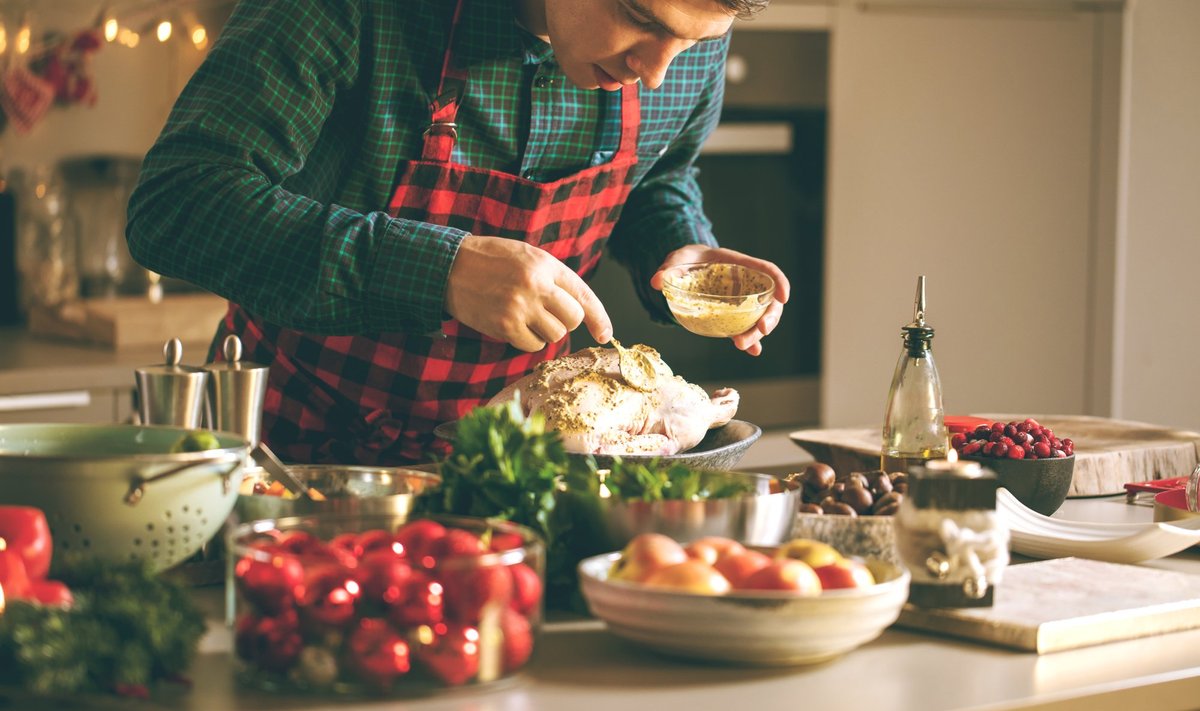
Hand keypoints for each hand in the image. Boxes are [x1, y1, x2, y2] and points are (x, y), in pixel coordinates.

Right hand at [444, 236, 612, 351]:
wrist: (448, 267)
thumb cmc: (490, 261)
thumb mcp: (526, 256)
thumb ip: (552, 278)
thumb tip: (578, 312)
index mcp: (545, 264)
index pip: (583, 295)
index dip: (599, 318)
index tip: (605, 335)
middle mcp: (537, 285)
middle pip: (573, 319)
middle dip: (564, 322)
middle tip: (545, 314)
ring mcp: (521, 306)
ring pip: (555, 335)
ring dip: (544, 331)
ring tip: (524, 315)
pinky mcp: (505, 325)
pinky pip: (533, 344)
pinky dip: (527, 340)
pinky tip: (512, 325)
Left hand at [650, 245, 789, 356]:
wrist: (686, 267)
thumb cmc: (688, 259)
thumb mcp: (678, 259)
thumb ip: (670, 268)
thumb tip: (657, 281)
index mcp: (740, 264)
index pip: (768, 270)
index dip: (780, 283)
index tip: (784, 297)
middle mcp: (746, 284)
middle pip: (769, 301)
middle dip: (769, 318)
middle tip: (760, 331)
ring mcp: (742, 301)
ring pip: (760, 318)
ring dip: (756, 334)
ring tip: (742, 346)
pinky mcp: (733, 315)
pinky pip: (746, 328)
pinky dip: (751, 341)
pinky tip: (752, 352)